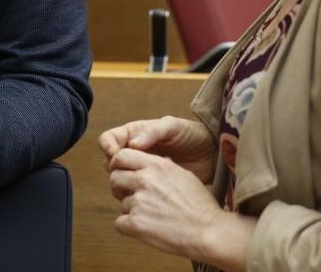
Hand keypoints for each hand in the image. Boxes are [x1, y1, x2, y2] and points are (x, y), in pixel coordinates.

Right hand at [99, 116, 215, 185]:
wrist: (212, 157)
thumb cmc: (193, 136)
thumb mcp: (174, 128)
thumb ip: (154, 131)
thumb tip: (133, 143)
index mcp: (135, 134)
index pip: (109, 139)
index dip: (108, 147)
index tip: (115, 156)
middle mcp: (134, 153)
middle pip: (109, 161)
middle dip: (114, 168)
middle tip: (127, 174)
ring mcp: (141, 170)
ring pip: (118, 178)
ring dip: (122, 183)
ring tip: (138, 185)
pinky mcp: (150, 186)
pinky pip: (134, 192)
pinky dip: (134, 194)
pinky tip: (148, 194)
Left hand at [108, 147, 228, 257]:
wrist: (209, 232)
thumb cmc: (201, 206)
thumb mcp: (184, 175)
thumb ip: (163, 167)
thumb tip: (149, 164)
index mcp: (156, 166)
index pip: (122, 156)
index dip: (119, 165)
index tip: (124, 173)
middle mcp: (144, 180)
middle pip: (114, 178)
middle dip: (121, 188)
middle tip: (135, 197)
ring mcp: (139, 202)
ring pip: (121, 203)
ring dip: (131, 210)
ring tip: (153, 216)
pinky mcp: (135, 224)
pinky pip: (119, 223)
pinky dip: (129, 228)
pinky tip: (147, 229)